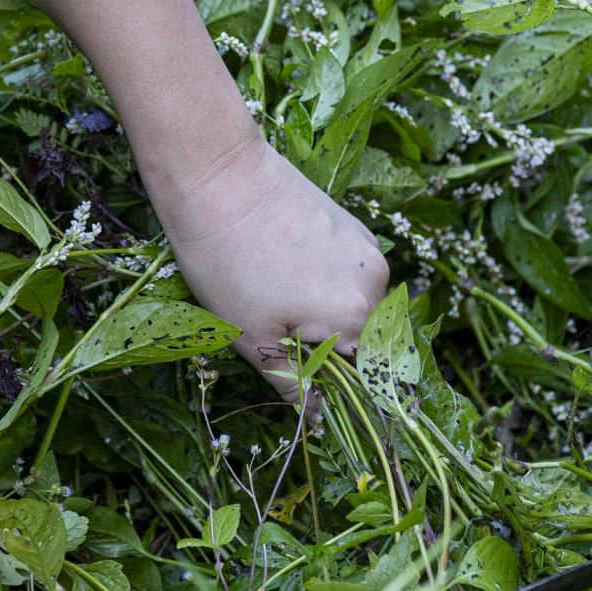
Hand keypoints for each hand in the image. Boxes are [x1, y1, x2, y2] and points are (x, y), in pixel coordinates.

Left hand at [154, 138, 389, 399]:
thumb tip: (316, 417)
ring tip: (273, 298)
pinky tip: (281, 271)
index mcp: (356, 315)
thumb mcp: (252, 336)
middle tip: (275, 336)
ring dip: (324, 315)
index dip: (339, 388)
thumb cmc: (227, 262)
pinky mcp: (350, 225)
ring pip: (353, 304)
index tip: (306, 385)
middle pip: (363, 339)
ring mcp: (366, 248)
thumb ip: (291, 381)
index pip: (369, 375)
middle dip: (327, 349)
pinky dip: (323, 284)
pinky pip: (346, 273)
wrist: (216, 173)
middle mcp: (375, 281)